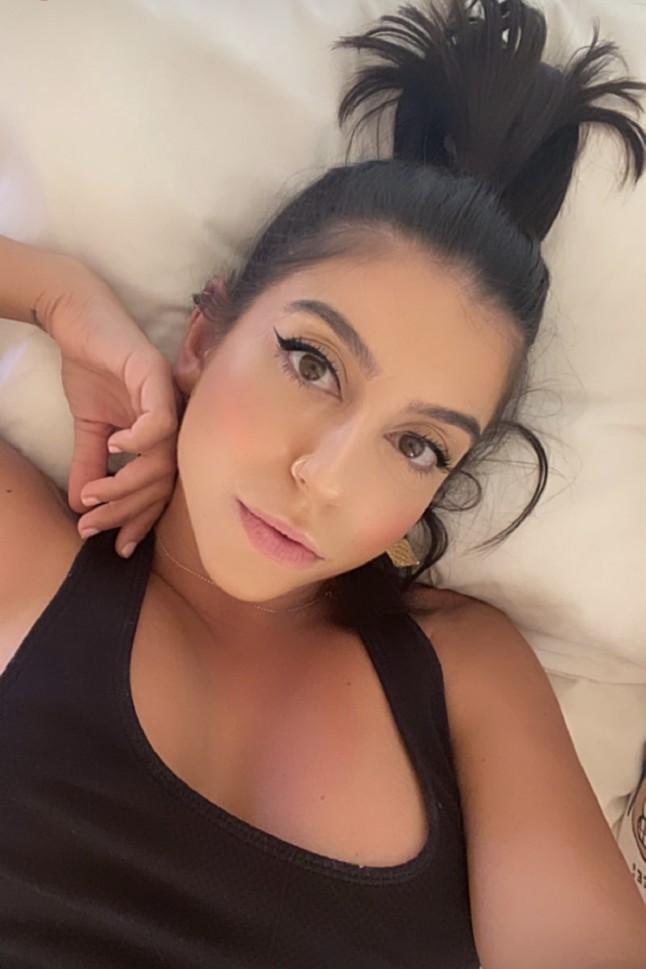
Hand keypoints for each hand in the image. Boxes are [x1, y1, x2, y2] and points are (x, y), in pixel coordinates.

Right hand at [37, 262, 179, 556]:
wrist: (78, 319)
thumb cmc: (91, 368)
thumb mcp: (88, 428)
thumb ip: (90, 466)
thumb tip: (79, 507)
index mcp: (164, 438)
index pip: (162, 490)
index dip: (141, 521)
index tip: (117, 546)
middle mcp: (176, 422)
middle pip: (164, 483)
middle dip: (127, 511)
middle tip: (93, 526)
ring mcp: (171, 399)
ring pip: (163, 459)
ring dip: (126, 483)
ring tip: (94, 496)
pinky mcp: (157, 376)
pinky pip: (161, 420)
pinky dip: (140, 439)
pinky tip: (115, 447)